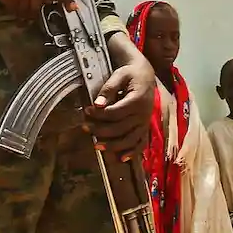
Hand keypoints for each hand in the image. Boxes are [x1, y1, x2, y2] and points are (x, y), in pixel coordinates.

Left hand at [86, 35, 155, 156]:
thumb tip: (97, 104)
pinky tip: (121, 158)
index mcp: (137, 100)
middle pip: (121, 128)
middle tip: (86, 127)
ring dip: (113, 145)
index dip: (100, 114)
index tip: (87, 111)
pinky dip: (132, 152)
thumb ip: (109, 88)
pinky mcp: (145, 127)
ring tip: (96, 146)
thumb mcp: (120, 75)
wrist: (146, 74)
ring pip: (130, 139)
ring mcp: (145, 122)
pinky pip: (141, 143)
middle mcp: (143, 114)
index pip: (116, 112)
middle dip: (101, 130)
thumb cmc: (131, 74)